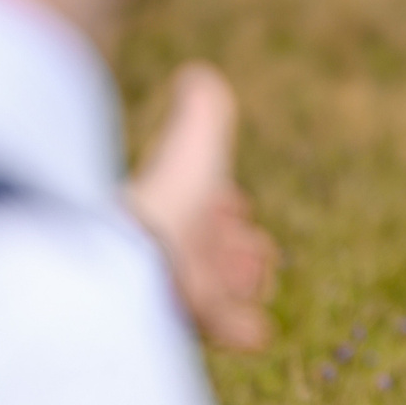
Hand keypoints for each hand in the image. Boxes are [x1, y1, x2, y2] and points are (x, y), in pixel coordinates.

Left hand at [124, 63, 277, 351]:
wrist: (146, 249)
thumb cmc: (174, 194)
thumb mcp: (198, 142)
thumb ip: (202, 110)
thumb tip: (196, 72)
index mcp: (180, 204)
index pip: (204, 207)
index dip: (222, 205)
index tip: (233, 205)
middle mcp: (178, 248)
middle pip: (213, 251)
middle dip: (236, 248)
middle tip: (257, 252)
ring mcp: (186, 286)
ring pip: (220, 289)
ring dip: (243, 282)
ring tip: (258, 281)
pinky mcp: (198, 320)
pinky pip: (223, 328)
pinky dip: (243, 327)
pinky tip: (258, 331)